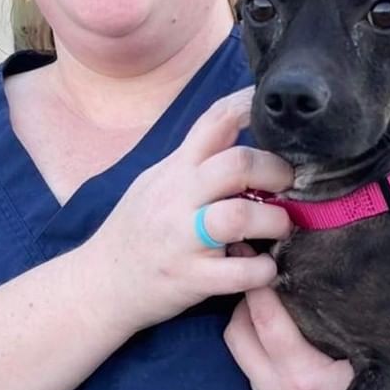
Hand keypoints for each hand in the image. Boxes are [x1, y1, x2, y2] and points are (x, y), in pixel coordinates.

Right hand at [95, 89, 294, 333]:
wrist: (99, 283)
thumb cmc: (135, 231)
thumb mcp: (157, 183)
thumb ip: (194, 161)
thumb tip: (236, 133)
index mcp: (175, 169)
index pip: (213, 121)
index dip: (250, 107)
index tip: (278, 112)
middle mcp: (177, 198)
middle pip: (237, 164)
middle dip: (276, 171)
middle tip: (290, 185)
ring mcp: (182, 239)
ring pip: (239, 216)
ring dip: (274, 221)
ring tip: (281, 227)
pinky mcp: (189, 278)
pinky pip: (238, 273)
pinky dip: (263, 270)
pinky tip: (265, 268)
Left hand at [225, 284, 389, 389]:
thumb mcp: (377, 355)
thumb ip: (342, 320)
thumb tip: (316, 272)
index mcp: (306, 379)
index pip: (264, 317)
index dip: (260, 282)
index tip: (264, 256)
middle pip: (238, 331)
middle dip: (245, 299)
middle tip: (262, 274)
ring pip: (240, 351)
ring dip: (249, 323)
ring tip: (270, 300)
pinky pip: (253, 374)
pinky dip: (260, 349)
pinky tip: (282, 336)